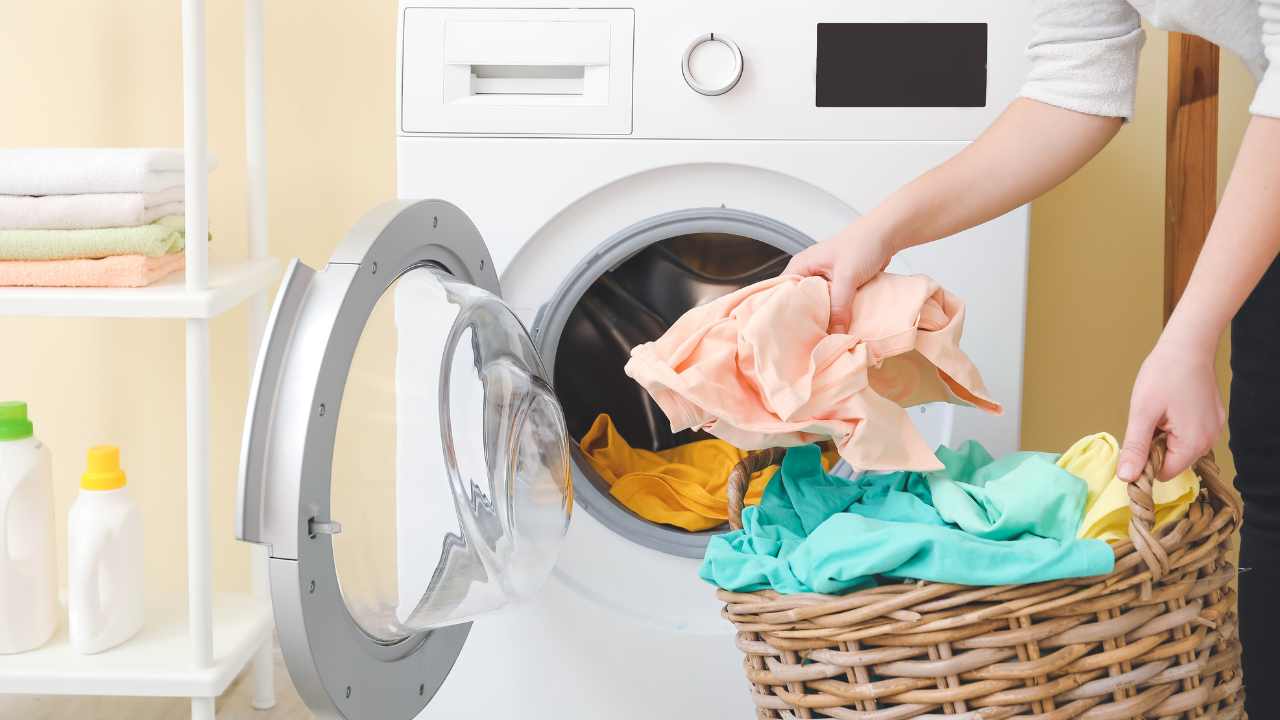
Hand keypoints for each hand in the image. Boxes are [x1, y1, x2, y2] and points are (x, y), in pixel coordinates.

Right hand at [784, 219, 894, 332]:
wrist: (885, 235)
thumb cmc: (862, 243)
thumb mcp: (847, 276)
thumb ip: (839, 305)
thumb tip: (835, 333)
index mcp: (801, 266)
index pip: (784, 294)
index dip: (787, 314)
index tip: (793, 333)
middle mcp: (809, 274)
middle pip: (801, 304)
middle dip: (807, 321)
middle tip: (811, 339)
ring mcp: (823, 281)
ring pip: (818, 306)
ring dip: (824, 319)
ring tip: (825, 337)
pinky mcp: (838, 287)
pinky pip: (833, 305)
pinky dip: (837, 315)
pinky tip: (839, 327)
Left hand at [1117, 336, 1224, 482]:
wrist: (1188, 344)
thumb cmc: (1164, 374)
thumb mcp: (1142, 413)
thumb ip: (1135, 448)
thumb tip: (1127, 478)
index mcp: (1193, 444)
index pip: (1164, 474)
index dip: (1145, 463)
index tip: (1136, 440)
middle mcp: (1210, 441)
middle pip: (1173, 461)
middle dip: (1155, 446)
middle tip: (1148, 419)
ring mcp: (1214, 429)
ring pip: (1179, 447)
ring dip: (1164, 435)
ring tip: (1160, 410)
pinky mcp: (1213, 418)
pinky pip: (1189, 433)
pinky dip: (1176, 425)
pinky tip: (1171, 405)